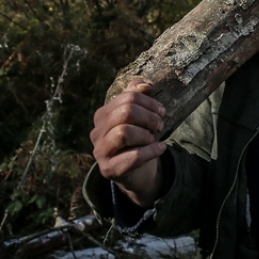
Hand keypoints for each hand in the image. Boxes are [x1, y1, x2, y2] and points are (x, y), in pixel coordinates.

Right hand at [90, 79, 167, 207]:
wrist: (134, 172)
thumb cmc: (136, 140)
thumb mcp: (137, 117)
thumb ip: (137, 97)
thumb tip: (145, 86)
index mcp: (103, 114)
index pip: (128, 97)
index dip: (149, 102)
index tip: (162, 111)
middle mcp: (97, 131)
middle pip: (125, 113)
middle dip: (149, 117)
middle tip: (160, 125)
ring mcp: (100, 151)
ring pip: (123, 133)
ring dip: (146, 135)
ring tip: (154, 138)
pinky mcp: (108, 169)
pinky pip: (132, 156)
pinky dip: (151, 151)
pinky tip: (161, 148)